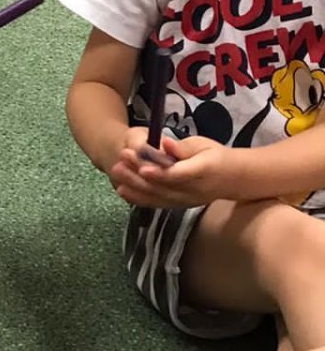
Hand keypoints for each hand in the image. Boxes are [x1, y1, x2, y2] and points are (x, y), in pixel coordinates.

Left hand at [109, 134, 237, 210]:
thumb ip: (182, 147)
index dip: (160, 173)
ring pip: (157, 197)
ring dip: (135, 186)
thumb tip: (164, 144)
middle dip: (138, 175)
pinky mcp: (179, 205)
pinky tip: (122, 190)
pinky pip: (157, 203)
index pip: (180, 174)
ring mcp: (186, 201)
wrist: (234, 179)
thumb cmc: (217, 156)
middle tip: (120, 161)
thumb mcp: (204, 145)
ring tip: (117, 173)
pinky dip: (139, 198)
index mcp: (204, 171)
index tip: (142, 167)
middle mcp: (194, 190)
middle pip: (163, 186)